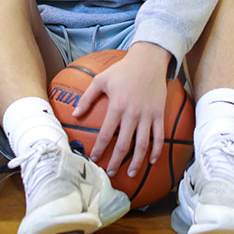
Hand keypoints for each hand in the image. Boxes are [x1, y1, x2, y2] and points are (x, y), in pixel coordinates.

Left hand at [74, 41, 169, 177]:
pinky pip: (159, 136)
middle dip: (116, 161)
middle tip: (110, 172)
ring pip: (143, 145)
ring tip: (130, 173)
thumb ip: (87, 98)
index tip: (94, 159)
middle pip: (124, 144)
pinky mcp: (159, 114)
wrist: (148, 60)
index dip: (99, 149)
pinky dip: (156, 151)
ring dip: (136, 162)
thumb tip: (75, 114)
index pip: (105, 134)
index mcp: (117, 106)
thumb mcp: (101, 80)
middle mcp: (132, 113)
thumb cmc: (122, 70)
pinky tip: (152, 160)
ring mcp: (147, 115)